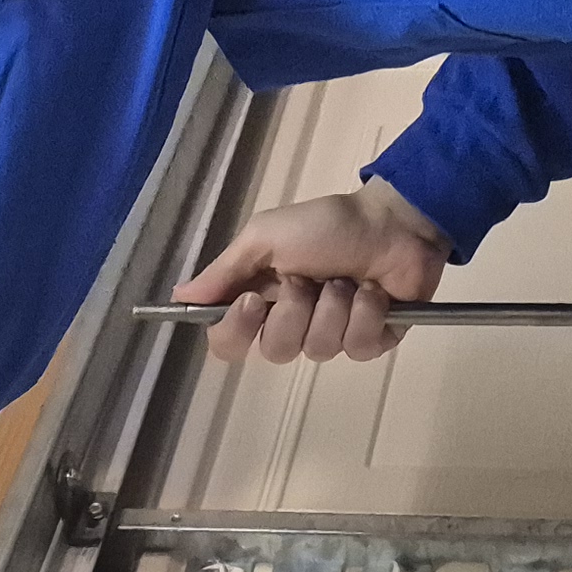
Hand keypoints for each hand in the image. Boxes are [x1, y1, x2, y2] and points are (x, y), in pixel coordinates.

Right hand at [173, 178, 450, 363]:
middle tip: (310, 278)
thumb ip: (224, 271)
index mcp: (261, 300)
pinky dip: (367, 313)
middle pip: (275, 350)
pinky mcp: (370, 342)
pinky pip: (357, 348)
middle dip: (295, 310)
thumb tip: (178, 298)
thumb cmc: (327, 224)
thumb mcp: (266, 237)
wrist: (393, 221)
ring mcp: (332, 336)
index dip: (236, 330)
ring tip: (349, 278)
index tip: (251, 301)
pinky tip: (375, 292)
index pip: (228, 341)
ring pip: (319, 349)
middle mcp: (292, 324)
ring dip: (335, 306)